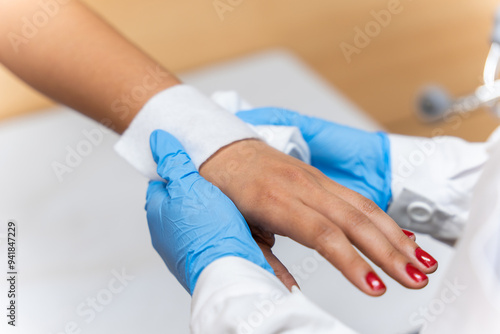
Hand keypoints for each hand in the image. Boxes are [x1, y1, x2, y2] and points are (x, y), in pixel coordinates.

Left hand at [146, 130, 273, 293]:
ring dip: (219, 212)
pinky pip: (220, 238)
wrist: (231, 274)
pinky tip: (243, 226)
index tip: (195, 164)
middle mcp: (170, 235)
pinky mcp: (211, 259)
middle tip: (220, 183)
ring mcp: (190, 249)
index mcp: (159, 214)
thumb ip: (174, 163)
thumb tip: (157, 139)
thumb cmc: (209, 231)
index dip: (178, 170)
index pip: (161, 183)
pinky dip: (230, 230)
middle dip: (202, 192)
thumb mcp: (191, 186)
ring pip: (204, 220)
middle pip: (184, 202)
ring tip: (235, 204)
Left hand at [200, 109, 436, 296]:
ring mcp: (313, 178)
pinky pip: (357, 197)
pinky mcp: (320, 177)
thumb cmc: (222, 186)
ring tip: (421, 262)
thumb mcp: (234, 228)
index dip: (351, 261)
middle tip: (415, 279)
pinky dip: (383, 218)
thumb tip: (290, 292)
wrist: (220, 146)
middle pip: (352, 220)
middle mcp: (299, 185)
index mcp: (273, 200)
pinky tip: (400, 236)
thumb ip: (264, 261)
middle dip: (389, 252)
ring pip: (362, 206)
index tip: (375, 287)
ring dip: (395, 235)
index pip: (322, 234)